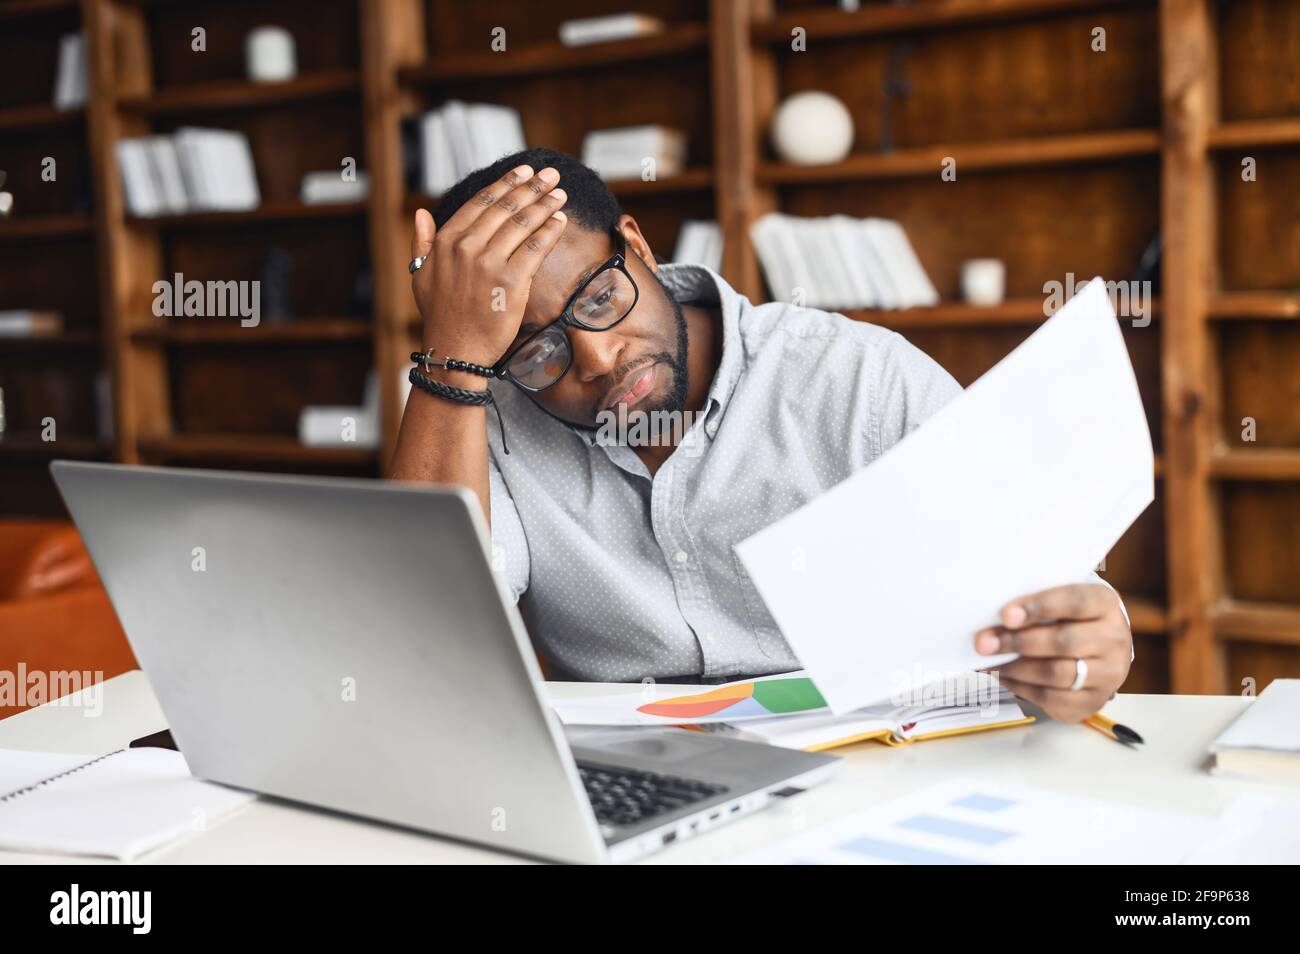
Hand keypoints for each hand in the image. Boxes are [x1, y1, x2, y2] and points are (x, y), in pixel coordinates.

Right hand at [410, 163, 567, 365]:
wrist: (456, 350)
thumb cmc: (440, 315)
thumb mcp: (421, 275)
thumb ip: (422, 242)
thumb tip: (422, 214)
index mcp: (446, 241)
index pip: (481, 202)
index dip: (505, 183)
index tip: (523, 172)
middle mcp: (467, 246)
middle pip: (506, 208)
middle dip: (532, 187)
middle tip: (551, 175)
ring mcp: (490, 263)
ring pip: (523, 223)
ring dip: (545, 205)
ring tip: (560, 194)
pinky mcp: (512, 281)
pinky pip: (536, 248)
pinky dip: (550, 231)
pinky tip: (560, 221)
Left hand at [974, 583, 1131, 722]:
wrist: (1099, 650)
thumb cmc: (1069, 619)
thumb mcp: (1061, 600)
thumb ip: (1035, 605)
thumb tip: (993, 620)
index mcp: (1105, 604)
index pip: (1074, 602)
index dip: (1038, 607)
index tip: (1005, 615)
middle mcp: (1114, 639)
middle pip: (1064, 641)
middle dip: (1017, 642)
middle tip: (984, 643)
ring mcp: (1108, 674)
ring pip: (1056, 673)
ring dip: (1015, 667)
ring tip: (989, 661)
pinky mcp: (1093, 701)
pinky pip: (1052, 698)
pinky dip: (1021, 687)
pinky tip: (1004, 676)